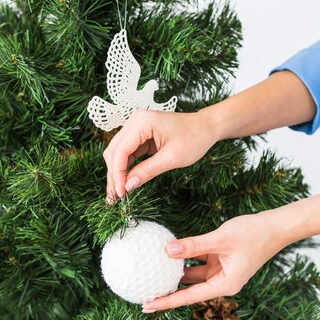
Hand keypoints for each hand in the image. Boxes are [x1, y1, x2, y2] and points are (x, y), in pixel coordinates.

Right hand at [103, 109, 218, 201]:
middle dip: (113, 175)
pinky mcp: (139, 135)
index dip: (117, 173)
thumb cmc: (194, 138)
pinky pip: (126, 153)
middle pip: (114, 151)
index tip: (121, 193)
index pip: (120, 150)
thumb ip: (148, 171)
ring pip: (117, 153)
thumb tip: (128, 186)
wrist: (206, 127)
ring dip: (116, 173)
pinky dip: (124, 168)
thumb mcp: (172, 158)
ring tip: (117, 194)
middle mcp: (134, 121)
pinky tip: (124, 183)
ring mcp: (135, 127)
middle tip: (115, 198)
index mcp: (142, 122)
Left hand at [141, 176, 319, 311]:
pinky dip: (184, 258)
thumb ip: (193, 245)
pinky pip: (197, 261)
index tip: (147, 306)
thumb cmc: (254, 234)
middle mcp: (222, 281)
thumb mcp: (220, 239)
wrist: (277, 225)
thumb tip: (167, 250)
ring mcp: (221, 270)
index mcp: (225, 284)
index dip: (166, 301)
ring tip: (151, 275)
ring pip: (192, 275)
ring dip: (174, 274)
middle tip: (142, 294)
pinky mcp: (220, 259)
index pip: (189, 296)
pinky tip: (168, 254)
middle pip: (188, 290)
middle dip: (167, 292)